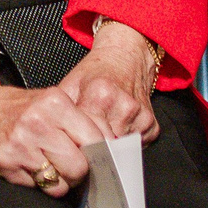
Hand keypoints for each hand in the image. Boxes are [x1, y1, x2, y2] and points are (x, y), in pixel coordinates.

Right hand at [0, 82, 110, 194]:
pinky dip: (37, 183)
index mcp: (56, 103)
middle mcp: (38, 123)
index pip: (95, 141)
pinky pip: (37, 188)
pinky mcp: (6, 164)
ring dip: (58, 180)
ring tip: (47, 165)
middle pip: (79, 167)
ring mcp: (20, 144)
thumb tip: (113, 149)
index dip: (98, 154)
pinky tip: (29, 166)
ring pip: (60, 184)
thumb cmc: (23, 110)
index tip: (94, 157)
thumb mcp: (55, 103)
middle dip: (77, 171)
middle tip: (67, 163)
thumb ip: (83, 122)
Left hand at [57, 17, 160, 143]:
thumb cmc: (94, 74)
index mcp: (99, 95)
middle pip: (104, 147)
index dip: (78, 145)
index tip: (73, 146)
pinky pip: (135, 146)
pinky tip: (118, 125)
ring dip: (109, 145)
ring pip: (119, 149)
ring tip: (103, 128)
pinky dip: (124, 141)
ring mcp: (140, 116)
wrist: (125, 57)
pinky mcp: (152, 125)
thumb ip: (62, 113)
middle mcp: (123, 106)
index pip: (87, 137)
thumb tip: (56, 140)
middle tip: (86, 140)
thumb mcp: (70, 86)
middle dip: (94, 148)